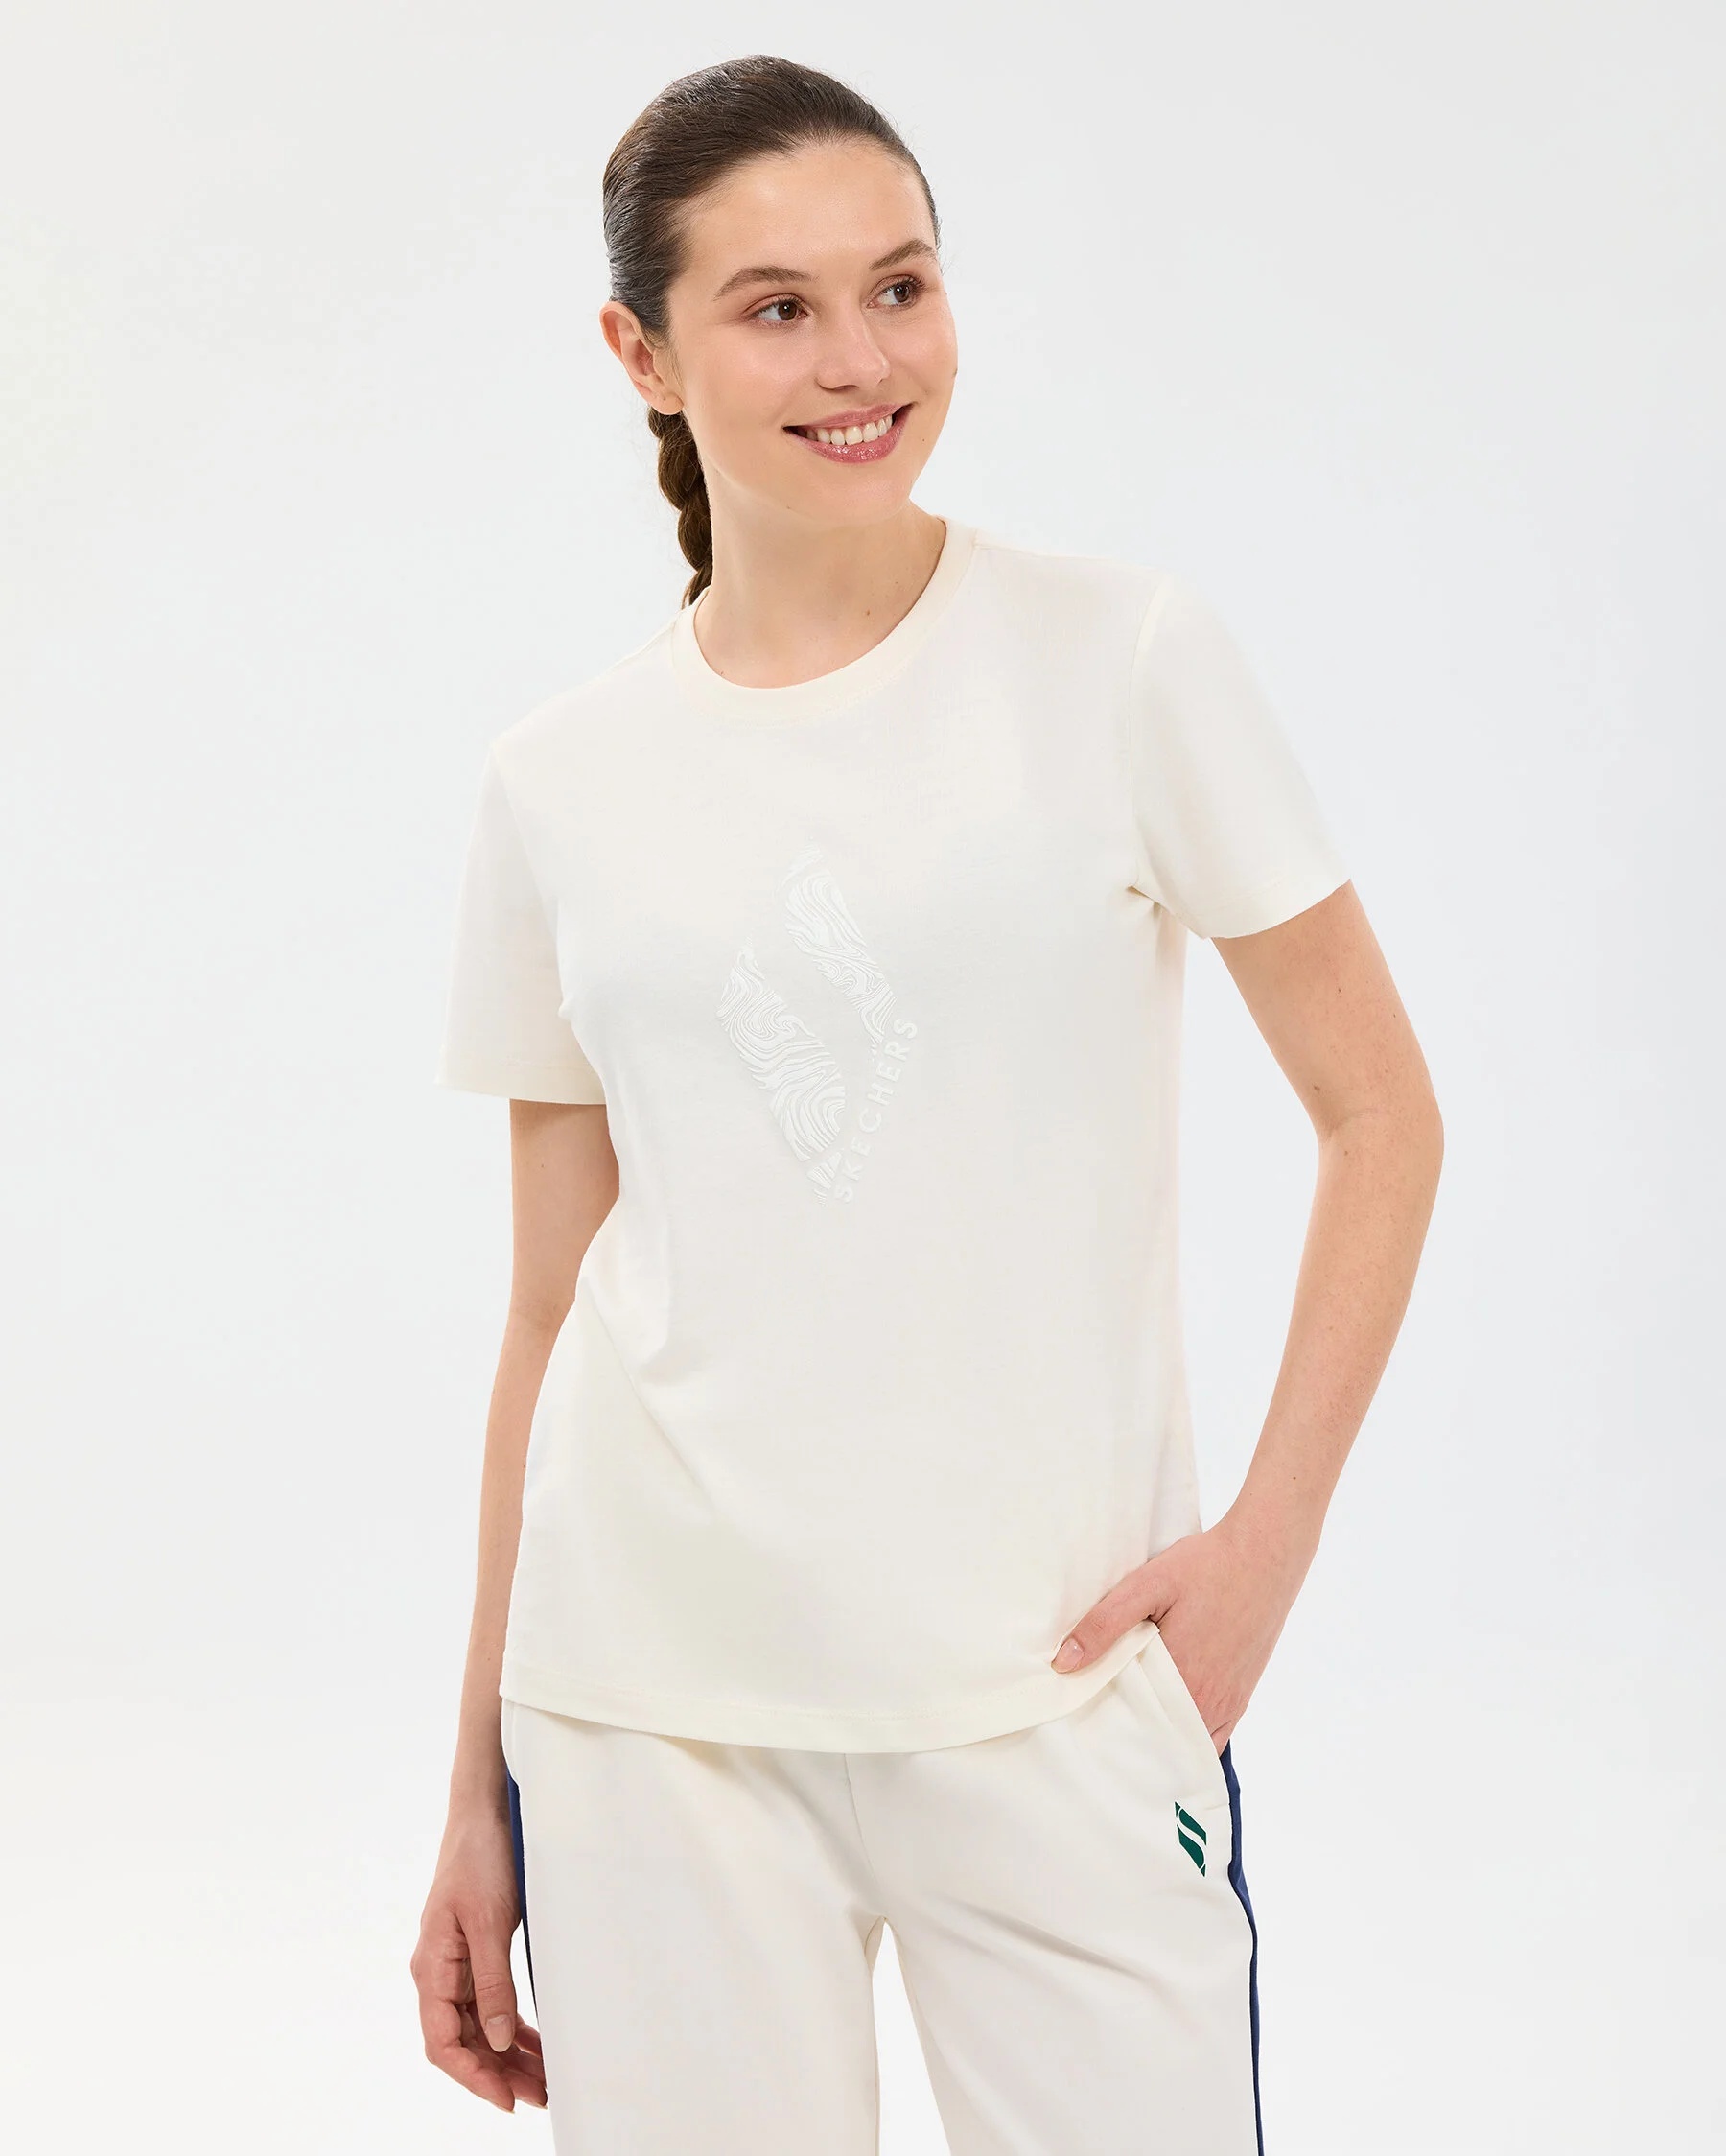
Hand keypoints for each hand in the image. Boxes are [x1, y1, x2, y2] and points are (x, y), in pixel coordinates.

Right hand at [411, 1807, 547, 2111]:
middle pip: (464, 2041)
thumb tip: (499, 2041)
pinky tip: (534, 2042)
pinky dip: (511, 2026)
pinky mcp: (476, 1951)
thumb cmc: (479, 1858)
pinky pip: (489, 2002)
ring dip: (508, 2054)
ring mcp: (457, 1963)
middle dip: (499, 2073)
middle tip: (541, 2095)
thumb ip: (493, 1983)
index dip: (473, 2077)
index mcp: (432, 1968)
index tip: (506, 2100)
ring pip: (480, 2026)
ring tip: (544, 2079)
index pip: (443, 2042)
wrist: (482, 1812)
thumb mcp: (489, 1922)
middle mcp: (439, 1972)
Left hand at [1049, 1506, 1317, 1751]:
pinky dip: (1187, 1737)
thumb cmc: (1206, 1567)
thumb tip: (1064, 1663)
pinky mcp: (1241, 1696)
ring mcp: (1228, 1703)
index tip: (1078, 1721)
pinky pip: (1211, 1738)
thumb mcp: (1148, 1584)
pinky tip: (1165, 1720)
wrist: (1265, 1555)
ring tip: (1125, 1721)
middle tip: (1096, 1723)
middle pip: (1157, 1740)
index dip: (1103, 1728)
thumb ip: (1105, 1623)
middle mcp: (1207, 1701)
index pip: (1130, 1727)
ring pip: (1184, 1742)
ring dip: (1157, 1738)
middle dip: (1127, 1737)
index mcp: (1179, 1678)